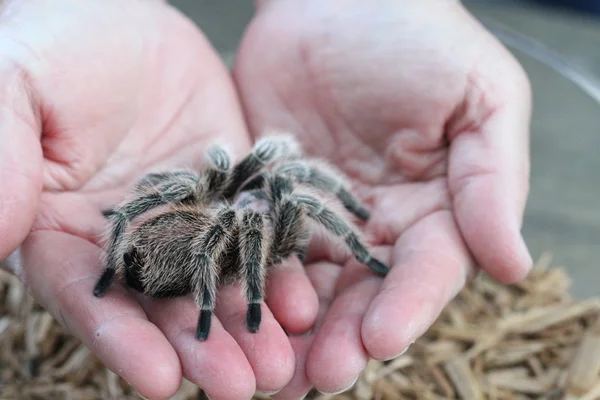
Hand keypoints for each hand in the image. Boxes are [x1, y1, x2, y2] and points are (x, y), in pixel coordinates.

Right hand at [0, 1, 309, 397]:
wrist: (118, 15)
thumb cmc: (54, 47)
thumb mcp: (16, 88)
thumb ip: (1, 160)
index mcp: (66, 232)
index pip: (91, 298)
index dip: (123, 340)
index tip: (160, 381)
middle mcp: (132, 240)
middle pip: (166, 305)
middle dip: (204, 348)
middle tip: (245, 388)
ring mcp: (187, 219)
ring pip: (219, 280)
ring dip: (249, 324)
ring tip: (284, 362)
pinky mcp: (231, 192)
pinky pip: (257, 235)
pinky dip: (279, 269)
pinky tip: (306, 299)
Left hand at [234, 0, 532, 396]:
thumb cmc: (416, 36)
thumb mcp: (479, 97)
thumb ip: (493, 180)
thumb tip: (513, 266)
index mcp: (436, 209)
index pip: (427, 270)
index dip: (408, 306)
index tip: (381, 339)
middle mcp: (378, 227)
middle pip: (364, 295)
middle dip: (344, 337)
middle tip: (320, 376)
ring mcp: (319, 219)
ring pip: (309, 288)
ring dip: (293, 332)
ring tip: (272, 374)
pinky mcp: (267, 203)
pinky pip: (258, 250)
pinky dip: (250, 285)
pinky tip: (234, 317)